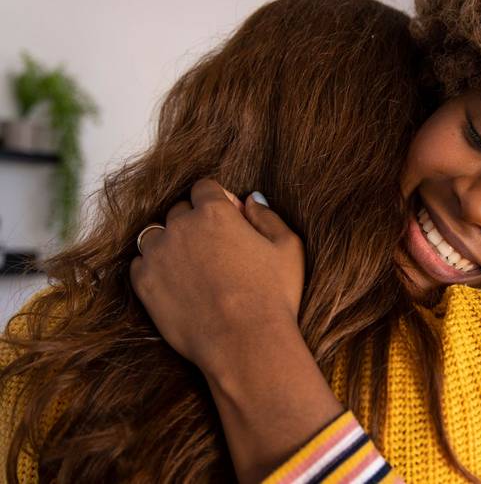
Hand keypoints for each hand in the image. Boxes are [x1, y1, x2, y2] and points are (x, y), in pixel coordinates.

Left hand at [130, 178, 304, 378]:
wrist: (245, 343)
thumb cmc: (273, 295)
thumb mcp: (288, 248)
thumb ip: (268, 216)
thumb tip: (252, 199)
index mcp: (215, 212)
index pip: (204, 188)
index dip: (219, 202)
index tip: (230, 221)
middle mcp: (181, 226)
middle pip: (179, 211)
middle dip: (194, 223)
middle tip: (215, 250)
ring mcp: (158, 255)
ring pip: (155, 235)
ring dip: (170, 244)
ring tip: (192, 269)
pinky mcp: (144, 284)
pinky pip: (141, 264)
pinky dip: (155, 269)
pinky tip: (177, 285)